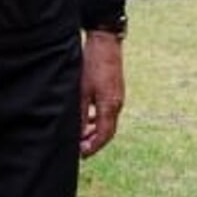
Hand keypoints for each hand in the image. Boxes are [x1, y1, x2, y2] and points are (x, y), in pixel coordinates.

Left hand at [79, 30, 124, 157]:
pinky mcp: (115, 90)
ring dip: (96, 131)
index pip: (104, 135)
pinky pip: (108, 112)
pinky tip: (88, 118)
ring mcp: (118, 97)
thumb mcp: (82, 91)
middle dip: (94, 142)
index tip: (82, 155)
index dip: (93, 147)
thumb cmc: (92, 65)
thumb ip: (81, 114)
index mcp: (109, 106)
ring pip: (108, 122)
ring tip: (82, 136)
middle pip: (108, 131)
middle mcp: (117, 104)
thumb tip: (79, 134)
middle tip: (81, 149)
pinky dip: (99, 119)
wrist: (106, 42)